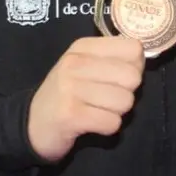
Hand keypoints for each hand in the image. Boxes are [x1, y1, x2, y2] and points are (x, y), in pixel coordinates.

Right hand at [27, 36, 145, 161]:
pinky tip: (92, 123)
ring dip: (116, 112)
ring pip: (125, 102)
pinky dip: (107, 128)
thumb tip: (143, 58)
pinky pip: (112, 123)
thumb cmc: (67, 94)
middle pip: (133, 77)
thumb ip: (113, 59)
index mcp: (83, 47)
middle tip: (106, 98)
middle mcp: (75, 63)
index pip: (133, 49)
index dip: (135, 67)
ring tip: (96, 110)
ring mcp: (71, 88)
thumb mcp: (85, 67)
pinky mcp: (71, 115)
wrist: (31, 124)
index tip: (118, 77)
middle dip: (127, 93)